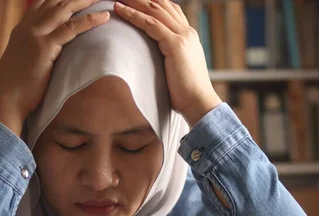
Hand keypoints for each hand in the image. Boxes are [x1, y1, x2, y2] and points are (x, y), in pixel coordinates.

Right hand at [0, 0, 109, 134]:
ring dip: (85, 2)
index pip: (41, 4)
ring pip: (64, 10)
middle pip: (54, 2)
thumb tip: (40, 53)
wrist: (8, 100)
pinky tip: (104, 17)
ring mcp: (35, 36)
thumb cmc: (16, 88)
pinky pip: (72, 28)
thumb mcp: (19, 62)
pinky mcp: (45, 48)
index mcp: (21, 30)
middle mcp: (27, 28)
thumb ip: (29, 50)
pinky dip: (90, 20)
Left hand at [114, 0, 221, 126]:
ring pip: (154, 10)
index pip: (170, 10)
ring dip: (134, 1)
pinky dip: (133, 15)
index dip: (152, 2)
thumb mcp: (177, 69)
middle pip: (161, 4)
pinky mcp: (175, 45)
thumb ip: (168, 57)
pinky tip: (120, 10)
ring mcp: (182, 36)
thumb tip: (154, 59)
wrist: (199, 103)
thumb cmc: (186, 94)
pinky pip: (150, 25)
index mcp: (189, 36)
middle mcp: (187, 31)